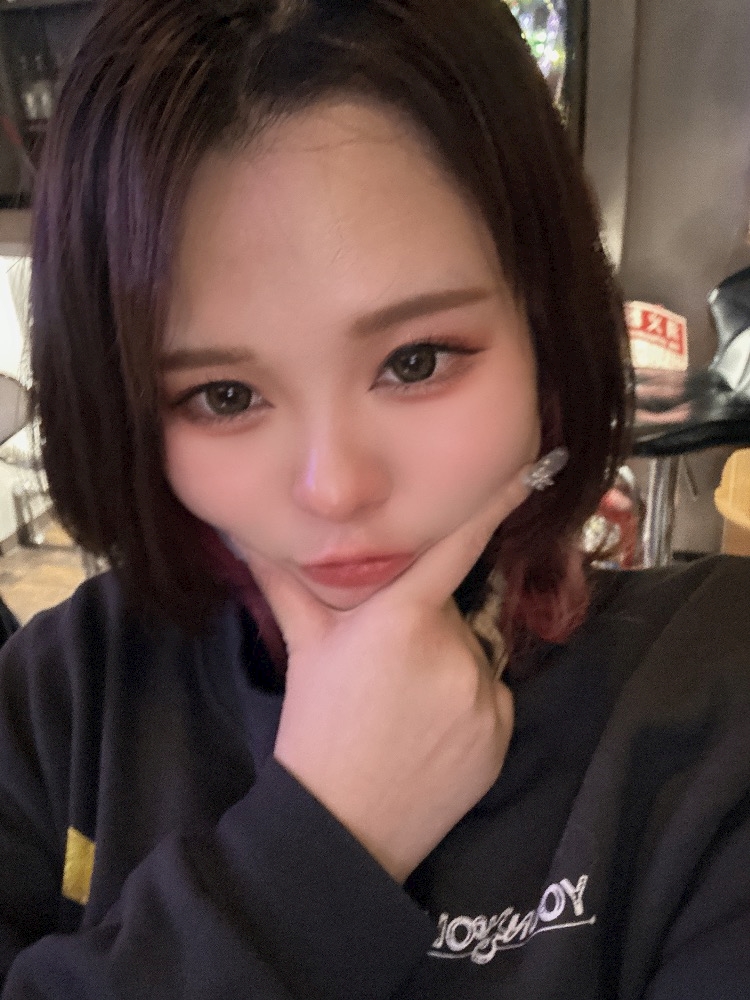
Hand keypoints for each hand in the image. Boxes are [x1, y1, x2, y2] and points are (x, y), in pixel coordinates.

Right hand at [247, 469, 532, 882]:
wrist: (342, 824)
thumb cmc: (317, 727)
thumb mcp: (306, 648)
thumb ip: (287, 584)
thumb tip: (247, 537)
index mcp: (401, 618)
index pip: (457, 548)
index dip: (496, 506)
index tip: (532, 471)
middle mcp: (451, 649)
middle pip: (449, 613)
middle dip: (424, 626)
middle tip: (388, 666)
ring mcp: (482, 694)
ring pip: (471, 655)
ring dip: (446, 666)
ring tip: (405, 707)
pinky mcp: (502, 733)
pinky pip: (491, 698)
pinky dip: (469, 706)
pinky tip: (432, 734)